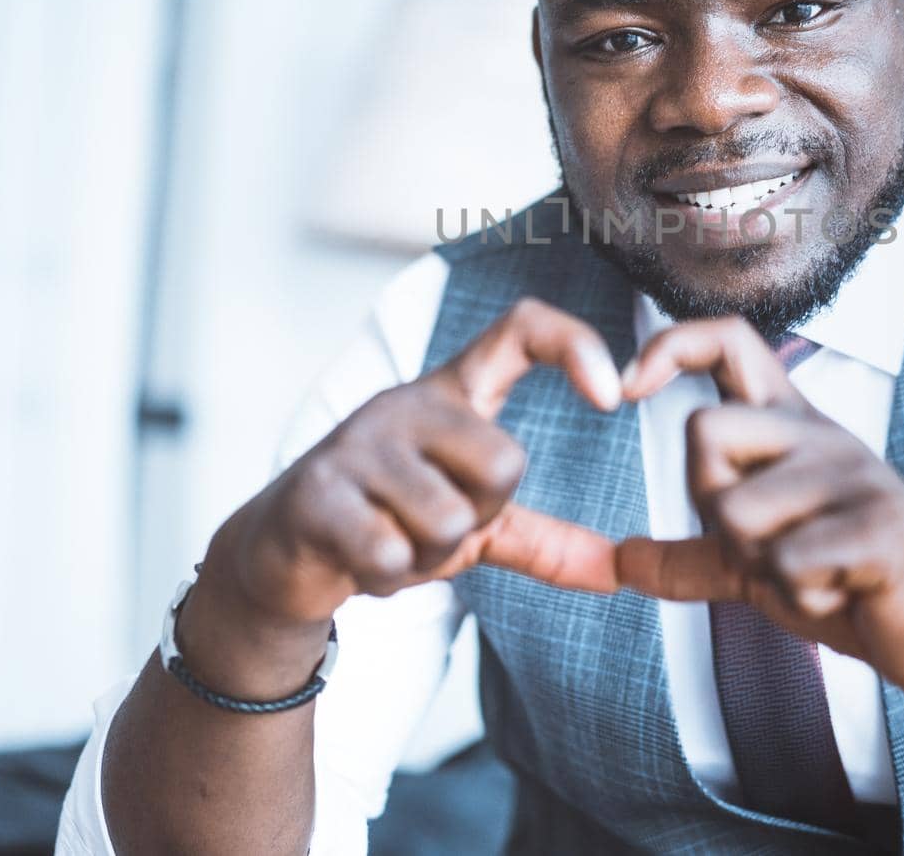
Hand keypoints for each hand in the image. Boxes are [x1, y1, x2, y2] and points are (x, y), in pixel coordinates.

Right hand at [204, 297, 624, 636]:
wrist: (281, 559)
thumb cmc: (389, 523)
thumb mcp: (474, 527)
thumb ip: (547, 541)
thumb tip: (621, 573)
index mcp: (451, 394)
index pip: (521, 328)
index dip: (576, 345)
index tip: (614, 396)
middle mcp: (406, 403)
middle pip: (503, 464)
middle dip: (479, 519)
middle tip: (434, 527)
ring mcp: (356, 443)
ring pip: (448, 522)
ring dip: (428, 559)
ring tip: (392, 542)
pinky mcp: (316, 492)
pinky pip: (392, 553)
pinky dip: (388, 577)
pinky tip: (359, 561)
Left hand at [615, 318, 903, 701]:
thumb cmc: (858, 584)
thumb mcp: (761, 566)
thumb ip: (693, 556)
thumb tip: (618, 559)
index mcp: (792, 428)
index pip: (729, 342)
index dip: (671, 346)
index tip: (629, 387)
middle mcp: (820, 434)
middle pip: (704, 432)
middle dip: (709, 507)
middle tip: (765, 548)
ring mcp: (853, 475)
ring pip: (735, 513)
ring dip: (760, 572)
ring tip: (815, 577)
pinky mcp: (878, 526)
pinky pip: (784, 564)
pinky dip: (799, 599)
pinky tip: (842, 595)